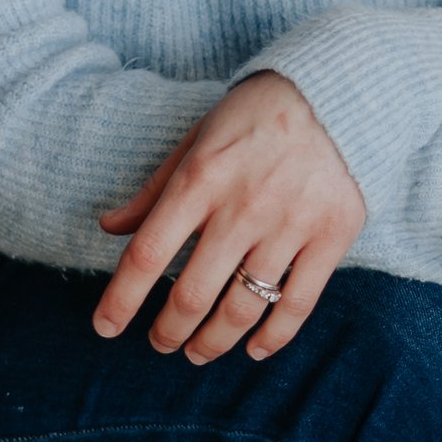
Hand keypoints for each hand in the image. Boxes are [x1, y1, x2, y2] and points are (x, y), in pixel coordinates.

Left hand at [95, 72, 364, 362]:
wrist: (336, 90)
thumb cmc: (254, 116)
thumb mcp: (196, 140)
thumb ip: (154, 190)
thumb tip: (109, 228)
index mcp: (200, 179)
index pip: (147, 254)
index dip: (120, 300)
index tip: (105, 329)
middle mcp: (242, 206)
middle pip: (191, 294)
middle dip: (168, 331)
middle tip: (161, 343)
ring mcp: (289, 224)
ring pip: (242, 308)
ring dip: (213, 342)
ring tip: (198, 352)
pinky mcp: (331, 235)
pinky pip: (298, 304)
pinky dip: (273, 337)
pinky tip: (253, 349)